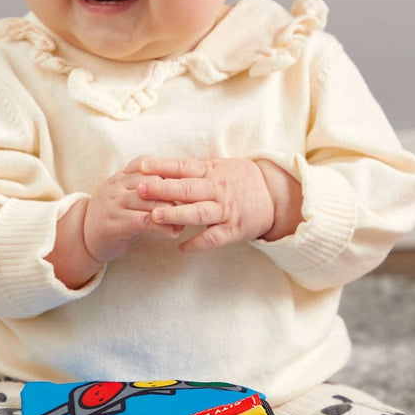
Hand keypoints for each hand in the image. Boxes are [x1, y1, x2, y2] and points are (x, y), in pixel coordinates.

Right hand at [80, 161, 185, 263]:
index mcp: (120, 176)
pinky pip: (144, 221)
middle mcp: (116, 186)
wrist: (83, 237)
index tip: (187, 180)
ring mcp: (114, 204)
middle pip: (152, 181)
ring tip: (186, 219)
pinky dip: (162, 226)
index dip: (168, 171)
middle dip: (174, 191)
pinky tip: (174, 232)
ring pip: (150, 201)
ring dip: (172, 211)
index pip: (146, 163)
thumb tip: (178, 184)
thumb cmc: (113, 215)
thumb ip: (144, 187)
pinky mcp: (115, 224)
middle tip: (192, 202)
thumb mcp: (124, 195)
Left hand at [134, 157, 276, 252]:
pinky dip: (197, 243)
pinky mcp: (233, 229)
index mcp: (211, 172)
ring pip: (198, 212)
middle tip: (140, 189)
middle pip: (187, 188)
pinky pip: (213, 237)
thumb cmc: (241, 180)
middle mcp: (217, 190)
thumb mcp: (219, 167)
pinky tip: (180, 248)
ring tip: (154, 216)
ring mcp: (225, 210)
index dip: (162, 166)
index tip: (142, 166)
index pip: (183, 166)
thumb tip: (162, 167)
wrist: (275, 196)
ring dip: (176, 214)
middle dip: (162, 189)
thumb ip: (194, 170)